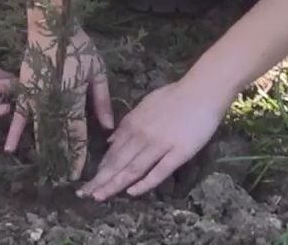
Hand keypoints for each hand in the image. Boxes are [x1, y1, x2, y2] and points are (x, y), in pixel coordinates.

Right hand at [4, 25, 113, 177]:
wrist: (51, 27)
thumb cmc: (78, 47)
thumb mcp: (98, 71)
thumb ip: (102, 101)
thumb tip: (107, 127)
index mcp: (73, 99)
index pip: (77, 134)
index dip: (79, 154)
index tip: (81, 172)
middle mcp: (53, 104)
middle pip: (58, 137)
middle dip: (62, 158)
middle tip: (64, 179)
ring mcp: (36, 100)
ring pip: (41, 131)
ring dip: (44, 150)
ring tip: (47, 170)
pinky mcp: (23, 93)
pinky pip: (18, 116)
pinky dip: (13, 132)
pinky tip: (8, 149)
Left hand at [78, 79, 228, 200]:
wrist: (202, 91)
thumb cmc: (175, 96)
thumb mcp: (145, 105)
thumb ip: (127, 124)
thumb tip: (110, 141)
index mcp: (133, 123)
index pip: (112, 150)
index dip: (101, 167)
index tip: (89, 181)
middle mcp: (142, 135)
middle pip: (118, 162)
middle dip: (101, 179)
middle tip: (85, 194)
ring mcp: (160, 145)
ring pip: (133, 169)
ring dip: (114, 184)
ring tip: (100, 196)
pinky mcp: (179, 153)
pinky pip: (159, 171)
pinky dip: (144, 183)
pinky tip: (131, 193)